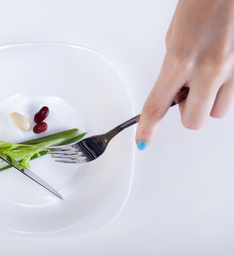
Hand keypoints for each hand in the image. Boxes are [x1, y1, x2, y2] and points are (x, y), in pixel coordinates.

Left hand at [136, 0, 233, 149]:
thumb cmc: (202, 4)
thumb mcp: (174, 38)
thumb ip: (173, 69)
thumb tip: (174, 89)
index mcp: (180, 60)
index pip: (157, 107)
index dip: (147, 128)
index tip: (143, 139)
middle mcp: (208, 70)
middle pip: (193, 121)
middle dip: (186, 112)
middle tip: (185, 93)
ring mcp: (232, 71)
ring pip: (216, 112)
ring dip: (207, 102)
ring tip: (206, 76)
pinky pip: (232, 97)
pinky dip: (223, 91)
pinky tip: (220, 71)